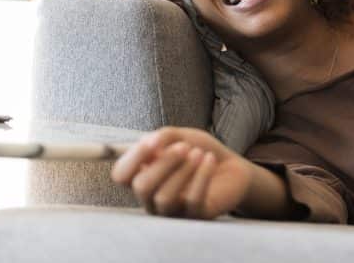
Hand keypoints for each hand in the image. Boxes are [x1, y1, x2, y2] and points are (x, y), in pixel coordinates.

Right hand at [111, 126, 253, 218]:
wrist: (233, 167)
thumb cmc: (200, 151)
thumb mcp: (182, 136)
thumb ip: (163, 136)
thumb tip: (150, 143)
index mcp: (143, 176)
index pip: (121, 175)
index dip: (133, 158)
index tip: (155, 141)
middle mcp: (152, 198)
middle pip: (142, 187)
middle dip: (164, 163)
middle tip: (185, 146)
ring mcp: (173, 211)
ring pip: (164, 198)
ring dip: (183, 170)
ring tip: (199, 152)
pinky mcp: (195, 216)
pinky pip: (191, 201)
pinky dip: (201, 176)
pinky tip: (209, 159)